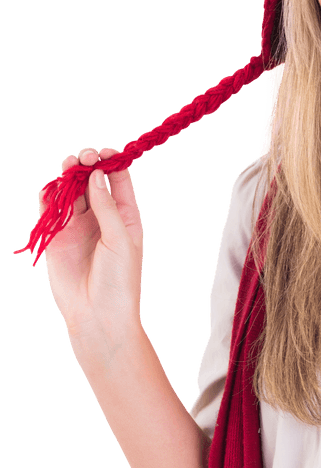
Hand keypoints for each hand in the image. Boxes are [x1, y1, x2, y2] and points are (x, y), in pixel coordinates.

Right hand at [40, 147, 144, 339]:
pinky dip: (49, 193)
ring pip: (70, 189)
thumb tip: (97, 175)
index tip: (106, 152)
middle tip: (85, 157)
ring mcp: (77, 226)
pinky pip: (50, 208)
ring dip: (69, 174)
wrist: (97, 315)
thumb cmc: (119, 281)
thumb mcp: (121, 240)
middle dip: (88, 164)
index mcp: (125, 216)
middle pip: (92, 179)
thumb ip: (108, 207)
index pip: (118, 180)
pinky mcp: (56, 236)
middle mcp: (100, 217)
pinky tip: (54, 186)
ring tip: (71, 166)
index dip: (112, 162)